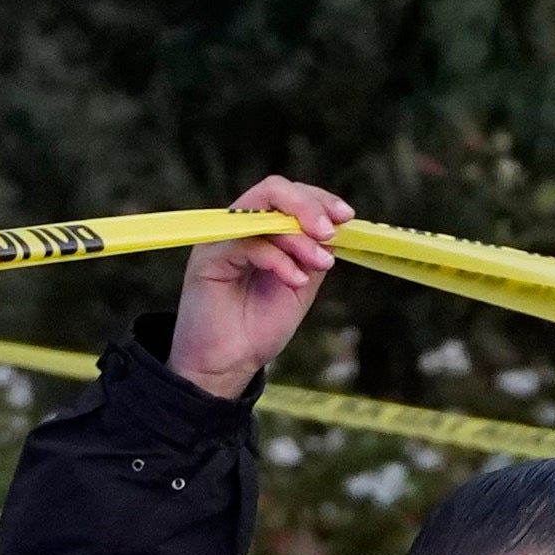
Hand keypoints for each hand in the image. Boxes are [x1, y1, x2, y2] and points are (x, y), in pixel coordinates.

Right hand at [166, 174, 350, 399]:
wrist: (228, 364)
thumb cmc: (259, 326)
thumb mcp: (300, 285)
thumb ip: (313, 253)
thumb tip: (336, 228)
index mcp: (262, 229)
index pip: (291, 195)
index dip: (320, 199)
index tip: (347, 216)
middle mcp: (240, 226)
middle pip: (275, 190)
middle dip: (309, 207)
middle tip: (330, 234)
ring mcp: (222, 238)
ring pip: (263, 211)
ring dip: (298, 236)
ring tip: (319, 264)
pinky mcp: (207, 256)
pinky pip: (248, 242)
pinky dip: (279, 258)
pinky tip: (295, 281)